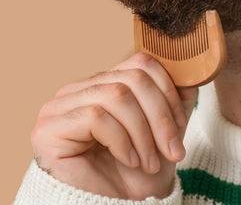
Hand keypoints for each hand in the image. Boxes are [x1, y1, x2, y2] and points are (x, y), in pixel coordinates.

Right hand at [30, 52, 198, 199]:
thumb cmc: (132, 177)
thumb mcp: (162, 134)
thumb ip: (174, 102)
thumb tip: (190, 74)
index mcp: (101, 85)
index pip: (139, 63)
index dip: (167, 91)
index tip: (180, 126)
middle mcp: (77, 91)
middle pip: (132, 79)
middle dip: (160, 117)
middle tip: (172, 150)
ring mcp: (59, 108)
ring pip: (116, 95)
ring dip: (143, 133)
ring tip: (149, 162)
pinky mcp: (49, 129)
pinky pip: (96, 117)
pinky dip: (121, 141)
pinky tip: (128, 161)